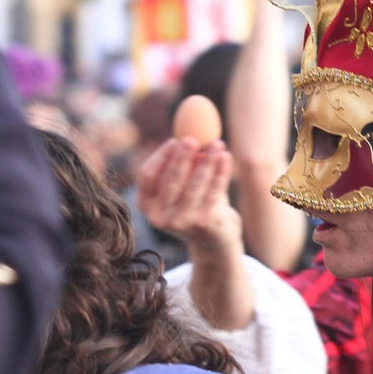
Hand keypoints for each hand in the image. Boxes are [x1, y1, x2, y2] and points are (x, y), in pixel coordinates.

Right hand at [137, 138, 241, 258]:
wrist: (213, 239)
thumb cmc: (193, 204)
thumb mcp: (179, 186)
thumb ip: (179, 164)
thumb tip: (186, 134)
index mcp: (146, 204)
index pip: (147, 175)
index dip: (160, 156)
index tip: (175, 140)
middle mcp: (159, 217)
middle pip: (170, 180)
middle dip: (182, 156)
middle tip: (192, 138)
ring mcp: (181, 222)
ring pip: (194, 184)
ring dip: (207, 161)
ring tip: (217, 144)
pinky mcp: (203, 224)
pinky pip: (214, 191)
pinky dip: (221, 172)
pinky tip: (225, 157)